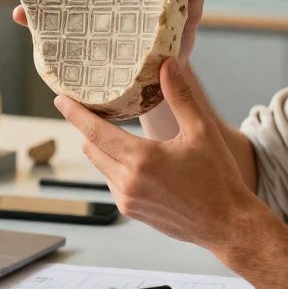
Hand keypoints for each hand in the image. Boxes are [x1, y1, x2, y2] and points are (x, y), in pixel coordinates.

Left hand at [55, 57, 259, 250]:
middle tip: (94, 108)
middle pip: (92, 148)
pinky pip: (113, 183)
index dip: (75, 114)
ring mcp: (127, 200)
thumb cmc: (218, 178)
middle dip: (90, 128)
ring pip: (101, 166)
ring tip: (118, 131)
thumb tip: (167, 65)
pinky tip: (136, 159)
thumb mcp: (201, 131)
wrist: (227, 223)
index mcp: (142, 160)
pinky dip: (116, 168)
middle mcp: (128, 182)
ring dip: (104, 149)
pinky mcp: (132, 212)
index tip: (60, 100)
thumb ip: (180, 96)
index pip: (95, 132)